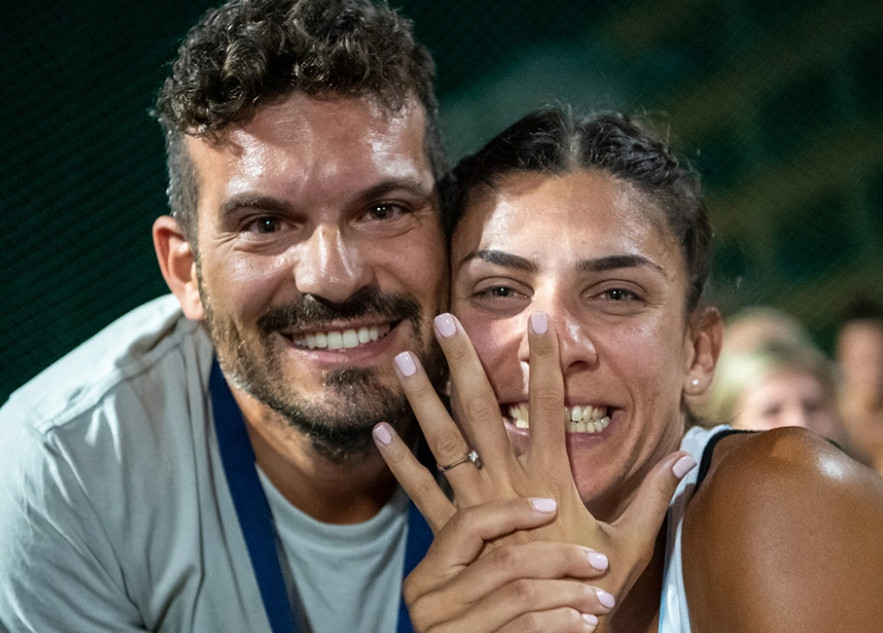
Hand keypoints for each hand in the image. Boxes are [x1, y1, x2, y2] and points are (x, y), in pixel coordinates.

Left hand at [373, 312, 695, 630]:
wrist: (547, 630)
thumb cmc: (590, 588)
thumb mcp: (630, 542)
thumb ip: (655, 496)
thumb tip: (688, 455)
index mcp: (550, 477)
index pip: (549, 404)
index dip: (545, 361)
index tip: (538, 320)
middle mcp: (507, 480)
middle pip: (483, 408)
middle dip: (465, 362)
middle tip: (445, 321)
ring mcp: (475, 503)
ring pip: (445, 440)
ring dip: (423, 400)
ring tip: (401, 362)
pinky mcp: (452, 529)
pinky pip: (420, 491)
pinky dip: (399, 462)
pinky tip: (378, 432)